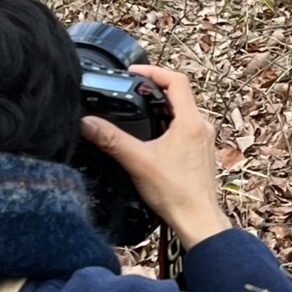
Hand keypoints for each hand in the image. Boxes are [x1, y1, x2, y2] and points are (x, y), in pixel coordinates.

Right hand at [83, 66, 229, 251]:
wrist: (198, 220)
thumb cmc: (176, 193)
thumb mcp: (137, 161)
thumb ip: (111, 140)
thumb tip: (88, 123)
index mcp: (190, 122)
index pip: (177, 80)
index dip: (154, 71)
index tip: (134, 71)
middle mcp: (201, 126)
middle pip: (179, 94)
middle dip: (154, 89)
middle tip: (132, 89)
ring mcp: (203, 140)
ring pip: (182, 112)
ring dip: (161, 108)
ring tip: (138, 110)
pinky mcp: (200, 153)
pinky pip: (185, 128)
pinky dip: (168, 124)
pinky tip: (151, 137)